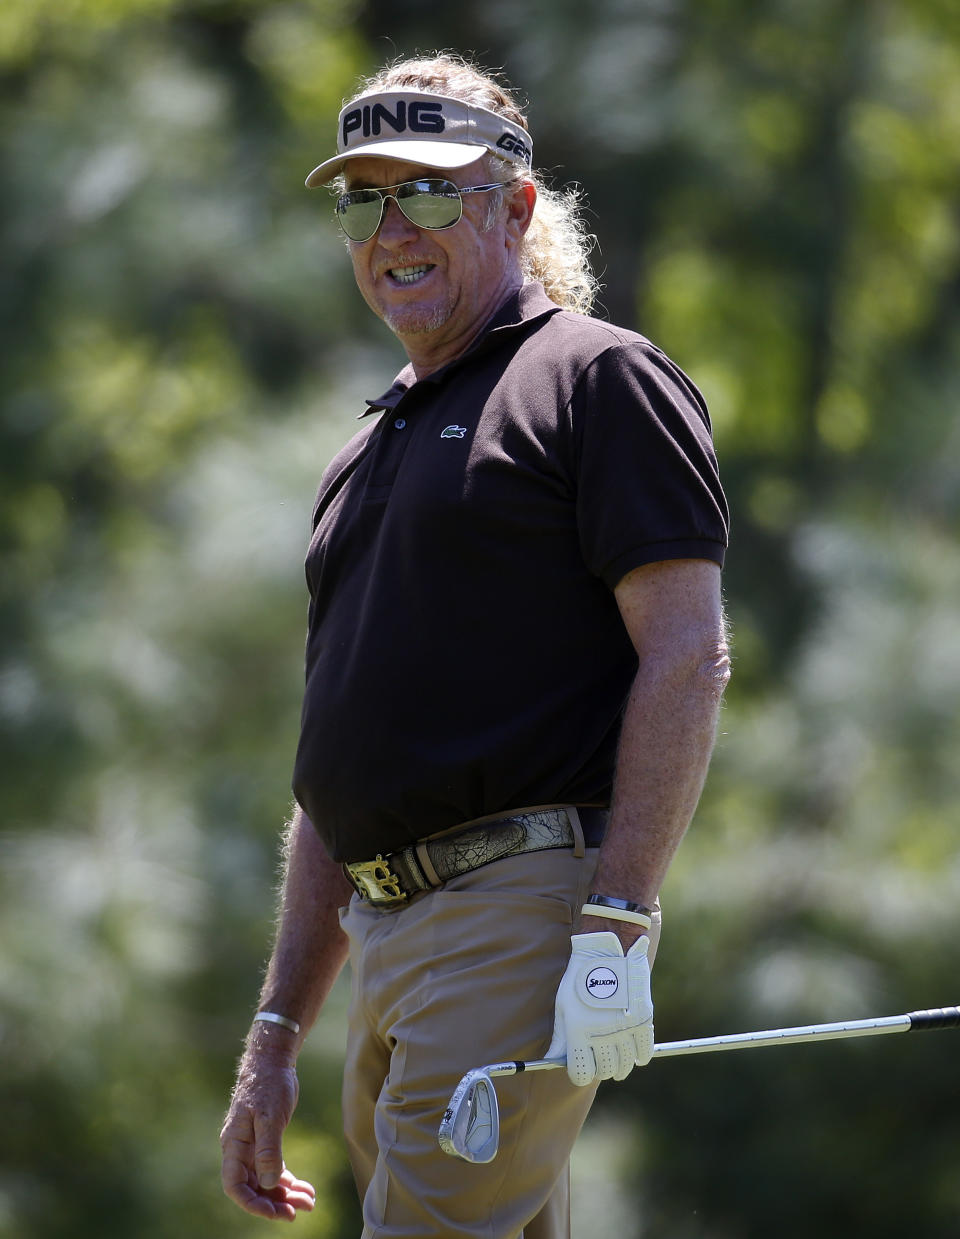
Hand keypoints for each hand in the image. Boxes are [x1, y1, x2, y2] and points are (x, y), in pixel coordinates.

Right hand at [220, 1050, 315, 1220]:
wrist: (273, 1062)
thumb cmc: (267, 1084)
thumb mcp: (269, 1116)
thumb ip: (267, 1149)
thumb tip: (267, 1183)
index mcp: (234, 1145)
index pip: (235, 1185)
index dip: (252, 1203)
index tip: (275, 1212)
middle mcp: (241, 1151)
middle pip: (253, 1188)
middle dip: (274, 1202)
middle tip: (298, 1211)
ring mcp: (254, 1148)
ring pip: (266, 1181)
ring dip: (286, 1194)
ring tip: (309, 1202)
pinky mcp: (267, 1142)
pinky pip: (275, 1170)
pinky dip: (290, 1181)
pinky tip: (306, 1189)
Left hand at [546, 930, 653, 1085]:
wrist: (608, 950)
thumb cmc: (580, 977)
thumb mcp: (564, 1005)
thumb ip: (560, 1036)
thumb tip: (551, 1060)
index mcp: (579, 1031)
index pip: (581, 1074)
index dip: (580, 1073)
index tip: (582, 1068)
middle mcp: (603, 1034)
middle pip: (604, 1072)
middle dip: (600, 1068)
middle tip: (600, 1059)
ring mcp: (625, 1028)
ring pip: (625, 1066)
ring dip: (619, 1065)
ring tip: (615, 1056)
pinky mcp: (643, 1020)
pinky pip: (645, 1053)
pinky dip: (639, 1057)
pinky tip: (633, 1052)